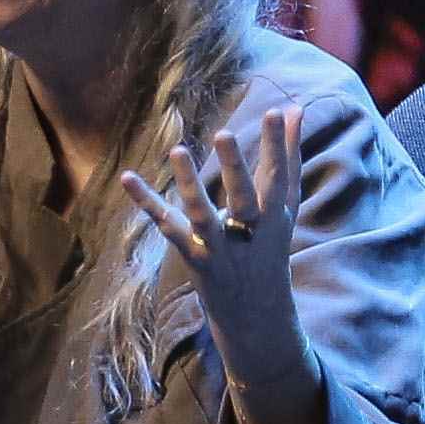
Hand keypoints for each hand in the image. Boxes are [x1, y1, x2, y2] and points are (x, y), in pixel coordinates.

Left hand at [117, 101, 308, 392]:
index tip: (277, 111)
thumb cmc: (270, 248)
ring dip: (189, 184)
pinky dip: (147, 203)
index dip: (279, 146)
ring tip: (177, 150)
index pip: (280, 178)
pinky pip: (169, 227)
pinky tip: (127, 177)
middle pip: (244, 200)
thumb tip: (296, 108)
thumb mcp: (285, 208)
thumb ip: (289, 158)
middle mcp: (250, 233)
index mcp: (276, 217)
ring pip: (203, 215)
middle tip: (224, 133)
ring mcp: (220, 248)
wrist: (257, 316)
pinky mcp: (194, 258)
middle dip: (235, 169)